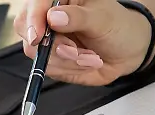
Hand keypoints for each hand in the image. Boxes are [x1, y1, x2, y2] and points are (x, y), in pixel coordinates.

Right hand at [14, 0, 153, 85]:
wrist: (127, 52)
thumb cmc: (118, 27)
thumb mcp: (103, 19)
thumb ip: (78, 17)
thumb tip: (54, 17)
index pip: (35, 4)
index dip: (33, 19)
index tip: (39, 36)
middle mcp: (49, 17)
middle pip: (27, 29)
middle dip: (52, 45)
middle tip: (75, 49)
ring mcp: (47, 39)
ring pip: (36, 53)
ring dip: (66, 60)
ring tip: (89, 57)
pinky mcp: (50, 59)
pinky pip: (46, 68)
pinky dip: (68, 69)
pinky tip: (85, 62)